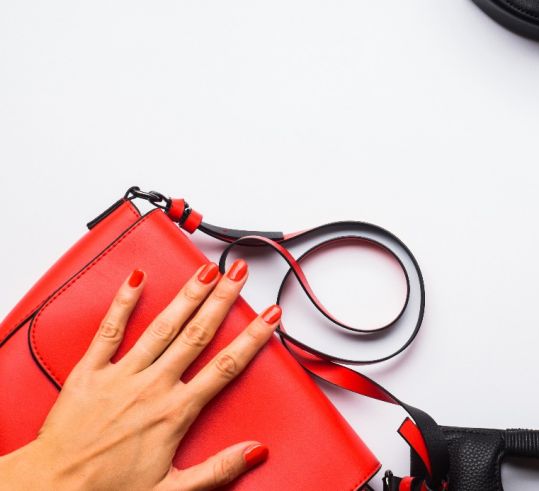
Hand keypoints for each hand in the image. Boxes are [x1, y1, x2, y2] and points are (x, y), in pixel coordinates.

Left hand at [0, 260, 279, 489]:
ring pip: (162, 327)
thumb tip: (256, 451)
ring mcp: (121, 375)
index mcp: (175, 412)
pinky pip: (109, 331)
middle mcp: (152, 386)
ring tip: (204, 270)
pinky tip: (137, 280)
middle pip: (197, 335)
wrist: (53, 488)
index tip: (268, 316)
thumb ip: (218, 469)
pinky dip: (123, 303)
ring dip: (186, 296)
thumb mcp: (173, 490)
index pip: (225, 367)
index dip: (251, 338)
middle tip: (238, 274)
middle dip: (221, 300)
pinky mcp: (90, 372)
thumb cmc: (108, 490)